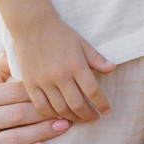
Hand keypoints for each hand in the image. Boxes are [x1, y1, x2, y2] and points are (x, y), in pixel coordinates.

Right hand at [0, 58, 69, 143]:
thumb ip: (8, 64)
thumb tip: (17, 47)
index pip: (13, 93)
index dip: (39, 93)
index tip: (62, 91)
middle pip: (16, 115)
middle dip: (45, 113)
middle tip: (70, 112)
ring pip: (15, 136)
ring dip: (42, 131)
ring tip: (64, 125)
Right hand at [6, 10, 112, 124]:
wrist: (31, 25)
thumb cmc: (60, 34)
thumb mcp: (82, 43)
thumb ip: (97, 59)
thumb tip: (113, 68)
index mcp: (76, 64)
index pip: (93, 91)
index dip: (102, 104)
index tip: (106, 111)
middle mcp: (60, 75)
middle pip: (77, 104)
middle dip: (88, 115)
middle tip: (94, 117)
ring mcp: (43, 81)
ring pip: (60, 109)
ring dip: (73, 117)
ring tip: (79, 117)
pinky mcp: (30, 83)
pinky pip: (41, 106)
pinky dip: (52, 114)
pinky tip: (59, 115)